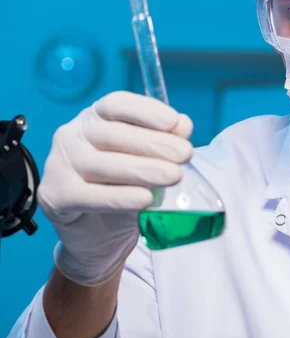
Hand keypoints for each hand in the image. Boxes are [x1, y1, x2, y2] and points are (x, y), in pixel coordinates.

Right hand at [38, 91, 192, 285]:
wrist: (99, 233)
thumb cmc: (124, 186)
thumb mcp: (149, 160)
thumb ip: (165, 140)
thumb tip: (184, 125)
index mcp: (95, 118)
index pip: (116, 105)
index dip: (145, 111)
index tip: (174, 122)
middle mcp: (72, 135)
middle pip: (112, 134)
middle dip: (154, 143)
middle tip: (185, 154)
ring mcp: (59, 164)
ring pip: (102, 164)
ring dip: (143, 169)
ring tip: (174, 176)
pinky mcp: (56, 195)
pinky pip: (90, 196)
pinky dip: (121, 197)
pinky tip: (145, 199)